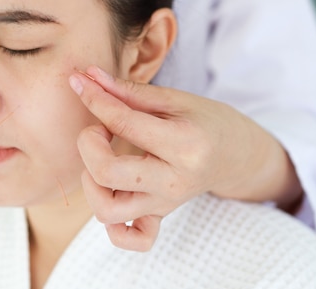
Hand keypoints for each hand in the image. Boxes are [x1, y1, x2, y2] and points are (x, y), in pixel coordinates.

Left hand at [69, 66, 301, 250]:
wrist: (236, 154)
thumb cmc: (207, 121)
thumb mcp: (175, 99)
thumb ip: (130, 91)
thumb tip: (87, 77)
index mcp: (184, 144)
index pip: (123, 122)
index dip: (94, 99)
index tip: (79, 83)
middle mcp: (174, 180)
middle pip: (107, 173)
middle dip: (88, 144)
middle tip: (99, 128)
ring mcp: (166, 204)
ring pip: (107, 211)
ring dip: (91, 182)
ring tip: (103, 158)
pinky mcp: (160, 217)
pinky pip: (131, 238)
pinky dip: (113, 226)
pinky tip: (112, 195)